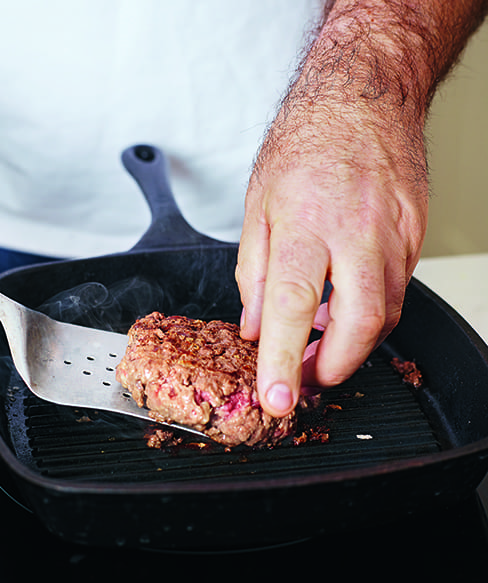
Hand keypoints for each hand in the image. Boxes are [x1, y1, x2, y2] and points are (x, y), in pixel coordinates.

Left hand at [236, 98, 426, 416]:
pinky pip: (395, 290)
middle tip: (303, 377)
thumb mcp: (256, 206)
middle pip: (359, 324)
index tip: (277, 399)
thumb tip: (255, 326)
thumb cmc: (304, 143)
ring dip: (351, 344)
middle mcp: (357, 232)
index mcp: (305, 223)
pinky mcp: (415, 237)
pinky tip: (343, 307)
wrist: (363, 97)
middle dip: (332, 367)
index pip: (291, 307)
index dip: (283, 361)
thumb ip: (252, 273)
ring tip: (317, 344)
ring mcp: (395, 235)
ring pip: (385, 314)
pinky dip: (368, 313)